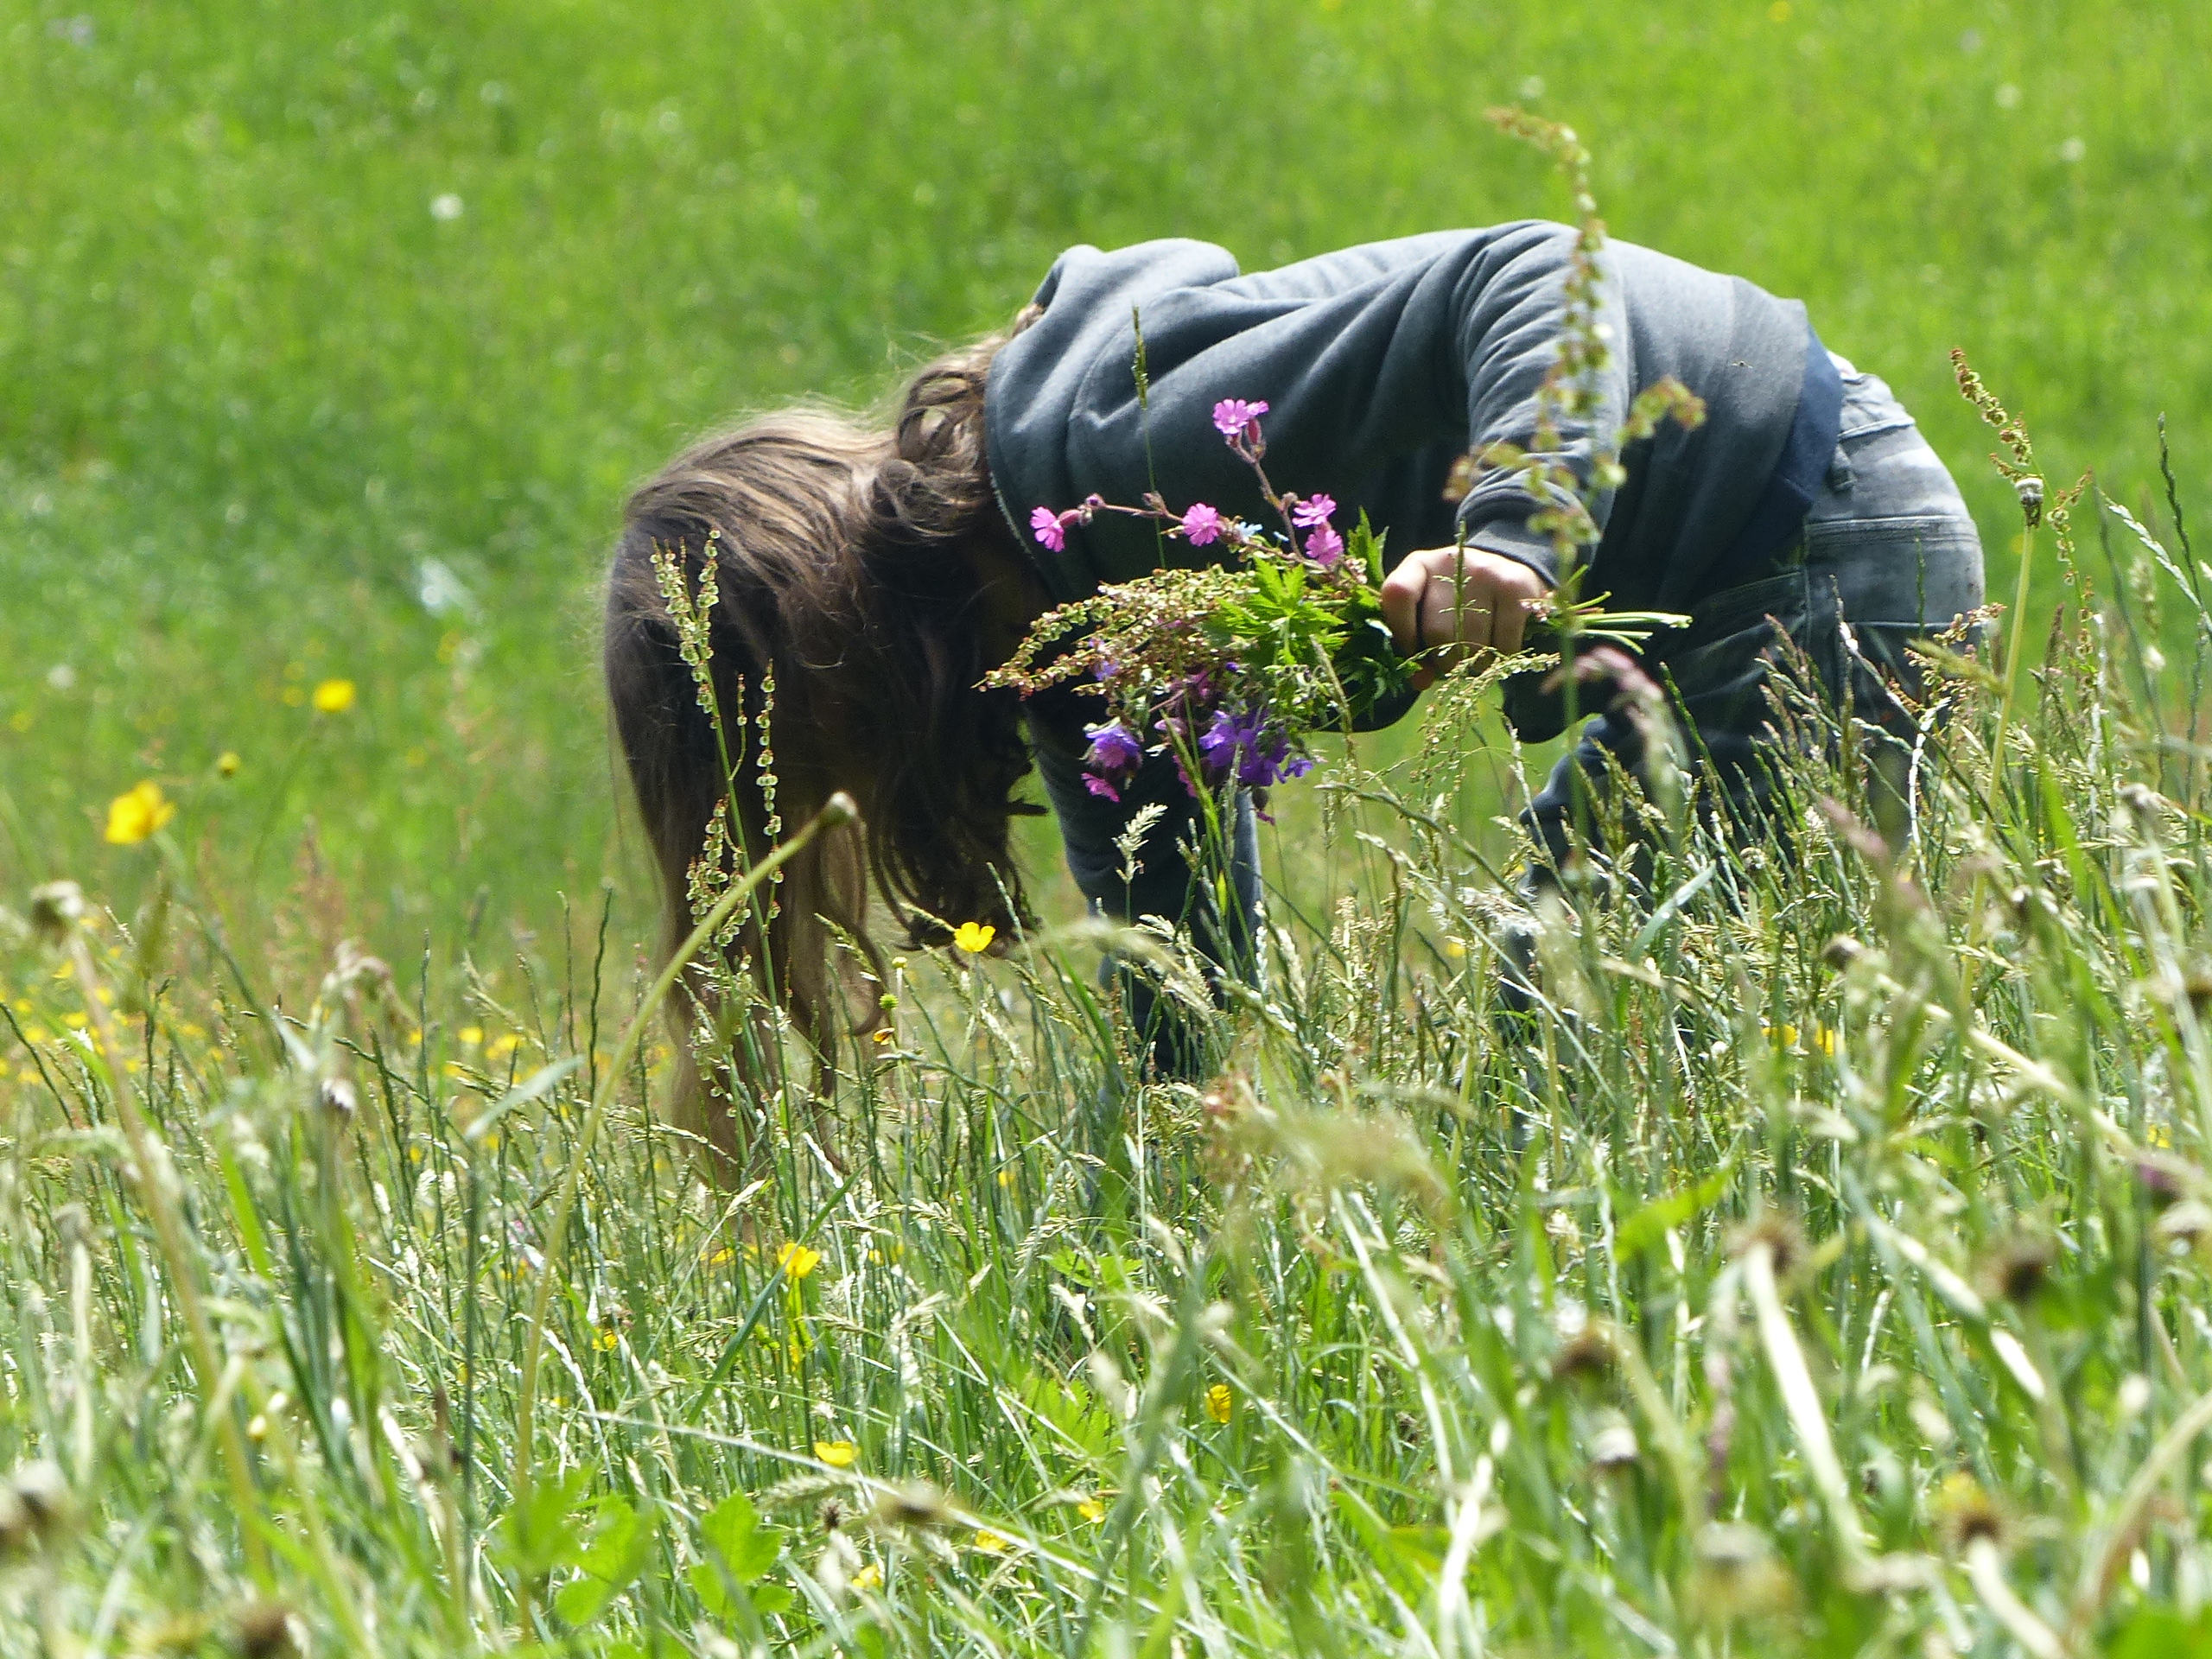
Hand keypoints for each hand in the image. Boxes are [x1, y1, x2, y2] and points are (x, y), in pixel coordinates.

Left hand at [1379, 546, 1550, 686]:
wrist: (1503, 570)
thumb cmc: (1453, 600)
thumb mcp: (1426, 612)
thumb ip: (1415, 644)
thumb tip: (1421, 682)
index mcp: (1419, 566)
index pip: (1398, 594)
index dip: (1402, 632)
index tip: (1414, 651)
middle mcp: (1452, 563)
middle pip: (1438, 631)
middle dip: (1443, 660)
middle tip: (1452, 662)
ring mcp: (1487, 571)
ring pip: (1472, 643)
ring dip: (1472, 663)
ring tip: (1474, 656)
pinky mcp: (1516, 586)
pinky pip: (1503, 644)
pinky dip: (1498, 659)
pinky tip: (1496, 650)